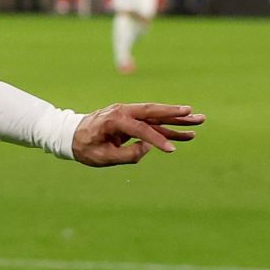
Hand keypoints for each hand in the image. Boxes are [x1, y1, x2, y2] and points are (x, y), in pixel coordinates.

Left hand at [71, 103, 202, 166]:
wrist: (70, 135)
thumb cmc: (84, 147)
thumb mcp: (101, 157)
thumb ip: (126, 155)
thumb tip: (148, 148)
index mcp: (113, 119)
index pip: (140, 129)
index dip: (156, 140)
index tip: (170, 150)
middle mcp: (123, 112)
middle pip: (153, 112)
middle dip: (176, 114)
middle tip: (195, 115)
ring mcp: (127, 114)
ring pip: (156, 116)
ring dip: (178, 119)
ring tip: (199, 120)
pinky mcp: (131, 120)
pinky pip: (152, 124)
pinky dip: (168, 128)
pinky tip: (185, 133)